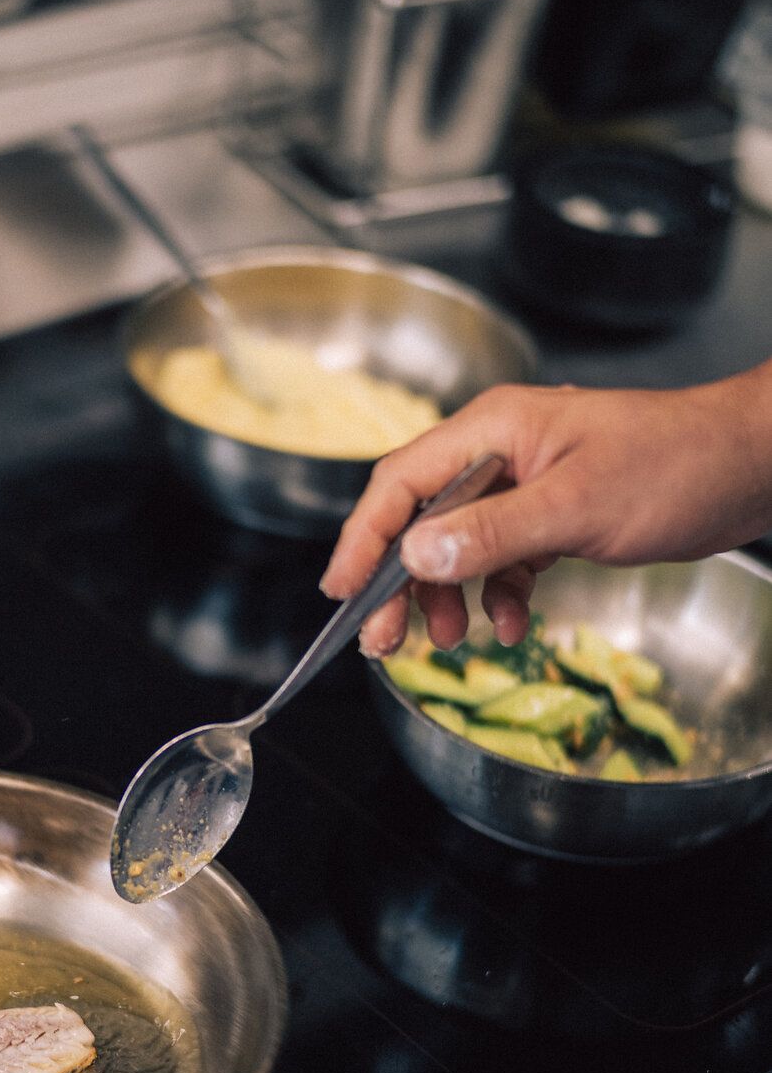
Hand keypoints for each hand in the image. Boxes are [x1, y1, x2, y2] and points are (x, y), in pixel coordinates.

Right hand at [319, 364, 771, 658]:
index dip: (362, 539)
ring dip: (449, 596)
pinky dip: (503, 595)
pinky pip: (506, 559)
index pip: (401, 483)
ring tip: (449, 641)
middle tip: (384, 641)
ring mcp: (526, 484)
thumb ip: (492, 533)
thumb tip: (415, 559)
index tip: (341, 592)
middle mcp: (500, 453)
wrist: (749, 466)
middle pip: (421, 520)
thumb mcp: (576, 506)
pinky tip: (515, 624)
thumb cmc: (674, 465)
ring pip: (459, 546)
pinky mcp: (555, 515)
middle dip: (399, 584)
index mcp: (492, 431)